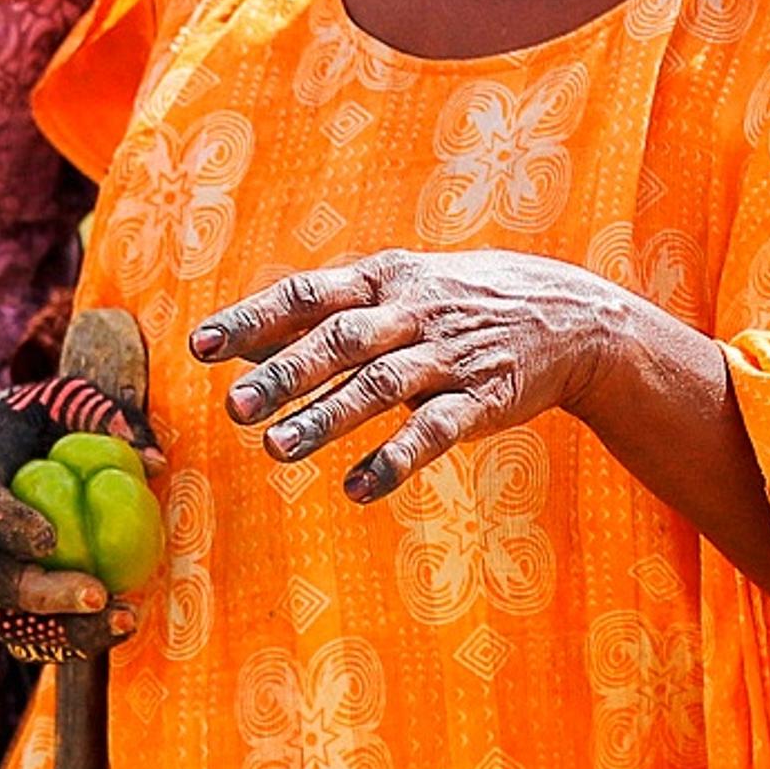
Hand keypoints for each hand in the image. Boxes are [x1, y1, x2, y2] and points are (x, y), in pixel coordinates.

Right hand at [0, 377, 161, 661]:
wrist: (14, 446)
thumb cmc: (47, 418)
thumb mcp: (71, 396)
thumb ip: (106, 417)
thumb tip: (153, 462)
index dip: (5, 524)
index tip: (49, 539)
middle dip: (39, 592)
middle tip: (96, 593)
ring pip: (5, 618)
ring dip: (63, 630)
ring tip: (122, 617)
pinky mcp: (4, 601)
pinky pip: (29, 635)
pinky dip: (72, 640)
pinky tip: (120, 625)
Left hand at [190, 248, 633, 502]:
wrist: (570, 318)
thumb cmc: (454, 304)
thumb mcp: (392, 289)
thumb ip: (318, 316)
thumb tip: (235, 340)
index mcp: (379, 279)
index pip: (304, 295)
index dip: (251, 318)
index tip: (199, 345)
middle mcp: (409, 312)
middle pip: (339, 340)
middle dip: (283, 372)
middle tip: (233, 407)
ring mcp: (447, 356)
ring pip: (381, 386)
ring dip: (327, 418)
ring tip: (277, 450)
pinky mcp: (483, 398)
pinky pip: (435, 431)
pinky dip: (395, 460)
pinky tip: (358, 489)